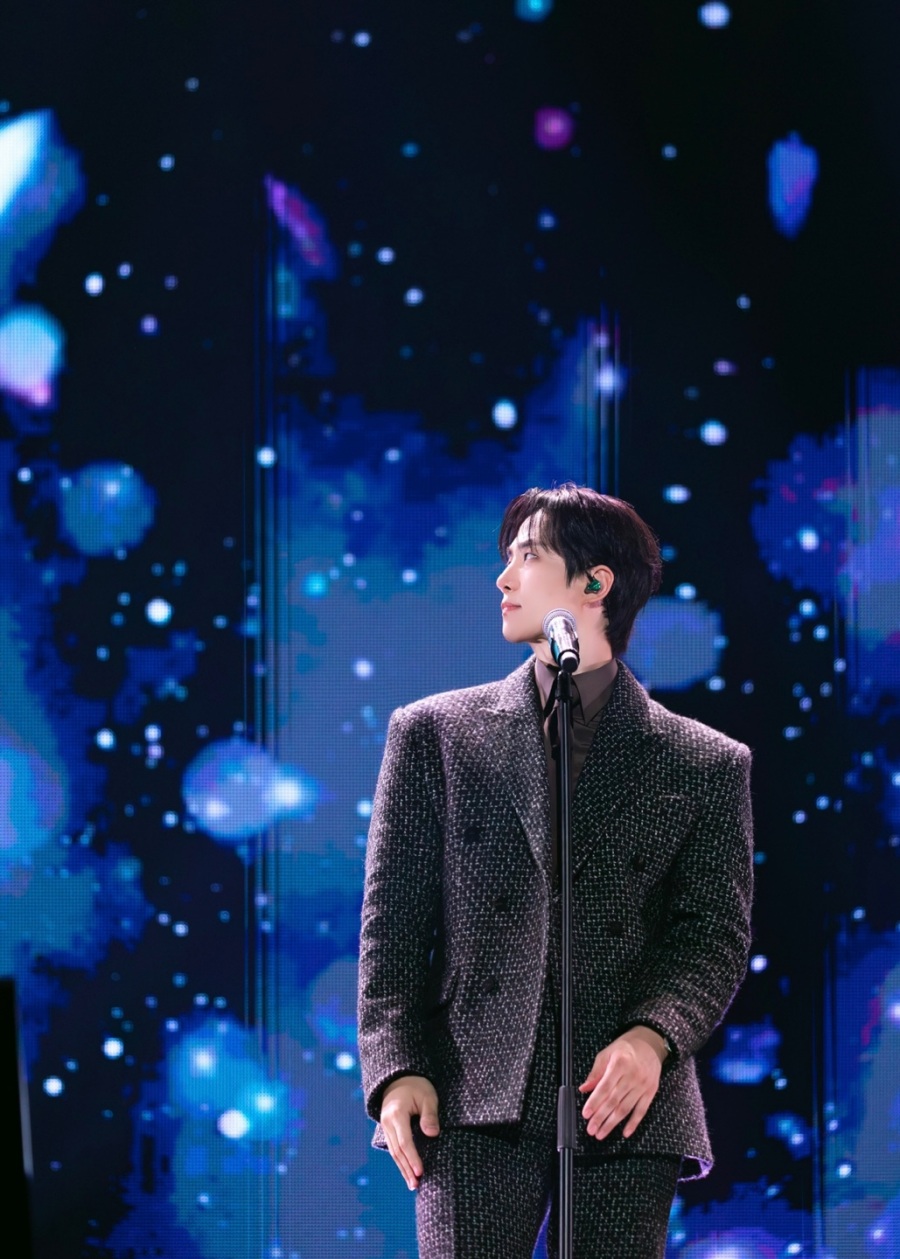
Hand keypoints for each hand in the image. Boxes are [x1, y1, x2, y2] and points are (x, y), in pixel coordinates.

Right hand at [380, 1074, 439, 1189]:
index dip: (413, 1158)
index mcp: (397, 1113)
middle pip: (397, 1150)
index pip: (405, 1141)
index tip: (421, 1172)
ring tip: (412, 1184)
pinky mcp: (388, 1128)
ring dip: (403, 1168)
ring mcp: (385, 1126)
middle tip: (416, 1184)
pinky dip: (400, 1160)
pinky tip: (407, 1171)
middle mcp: (387, 1122)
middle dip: (407, 1169)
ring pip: (393, 1151)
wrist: (399, 1078)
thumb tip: (433, 1134)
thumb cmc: (417, 1086)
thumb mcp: (428, 1096)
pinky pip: (393, 1147)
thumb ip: (430, 1115)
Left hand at [579, 1026, 666, 1140]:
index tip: (586, 1114)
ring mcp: (643, 1085)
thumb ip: (596, 1072)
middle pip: (614, 1101)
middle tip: (591, 1129)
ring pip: (626, 1109)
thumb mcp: (607, 1053)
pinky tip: (624, 1132)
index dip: (594, 1102)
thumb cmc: (626, 1047)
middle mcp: (632, 1075)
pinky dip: (633, 1123)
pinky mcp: (651, 1092)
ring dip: (612, 1123)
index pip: (605, 1087)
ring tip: (601, 1133)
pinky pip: (642, 1111)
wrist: (650, 1043)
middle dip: (601, 1117)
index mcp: (620, 1064)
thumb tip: (584, 1088)